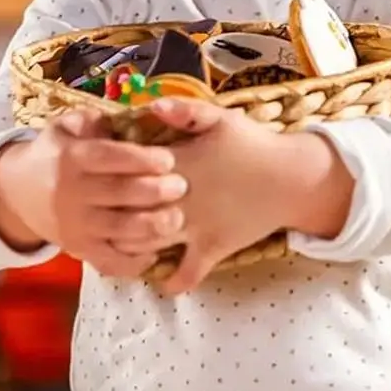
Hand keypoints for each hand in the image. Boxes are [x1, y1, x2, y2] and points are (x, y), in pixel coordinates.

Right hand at [0, 110, 187, 278]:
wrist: (18, 192)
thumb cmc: (57, 151)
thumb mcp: (68, 126)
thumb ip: (99, 120)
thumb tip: (135, 117)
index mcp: (70, 157)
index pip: (107, 158)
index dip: (139, 159)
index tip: (169, 159)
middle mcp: (70, 193)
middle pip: (116, 194)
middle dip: (152, 192)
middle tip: (181, 187)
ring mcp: (74, 225)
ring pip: (116, 230)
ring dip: (149, 227)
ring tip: (177, 219)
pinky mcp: (78, 250)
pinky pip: (107, 260)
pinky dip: (132, 262)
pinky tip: (157, 254)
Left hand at [111, 99, 354, 294]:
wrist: (289, 177)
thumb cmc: (253, 143)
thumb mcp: (221, 118)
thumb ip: (186, 110)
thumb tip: (152, 105)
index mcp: (179, 164)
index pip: (130, 171)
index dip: (112, 175)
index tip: (102, 175)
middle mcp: (181, 198)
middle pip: (131, 210)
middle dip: (113, 212)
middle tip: (101, 212)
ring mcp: (195, 226)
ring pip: (150, 242)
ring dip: (131, 245)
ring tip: (120, 243)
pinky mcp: (213, 248)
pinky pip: (188, 273)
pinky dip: (174, 282)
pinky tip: (164, 284)